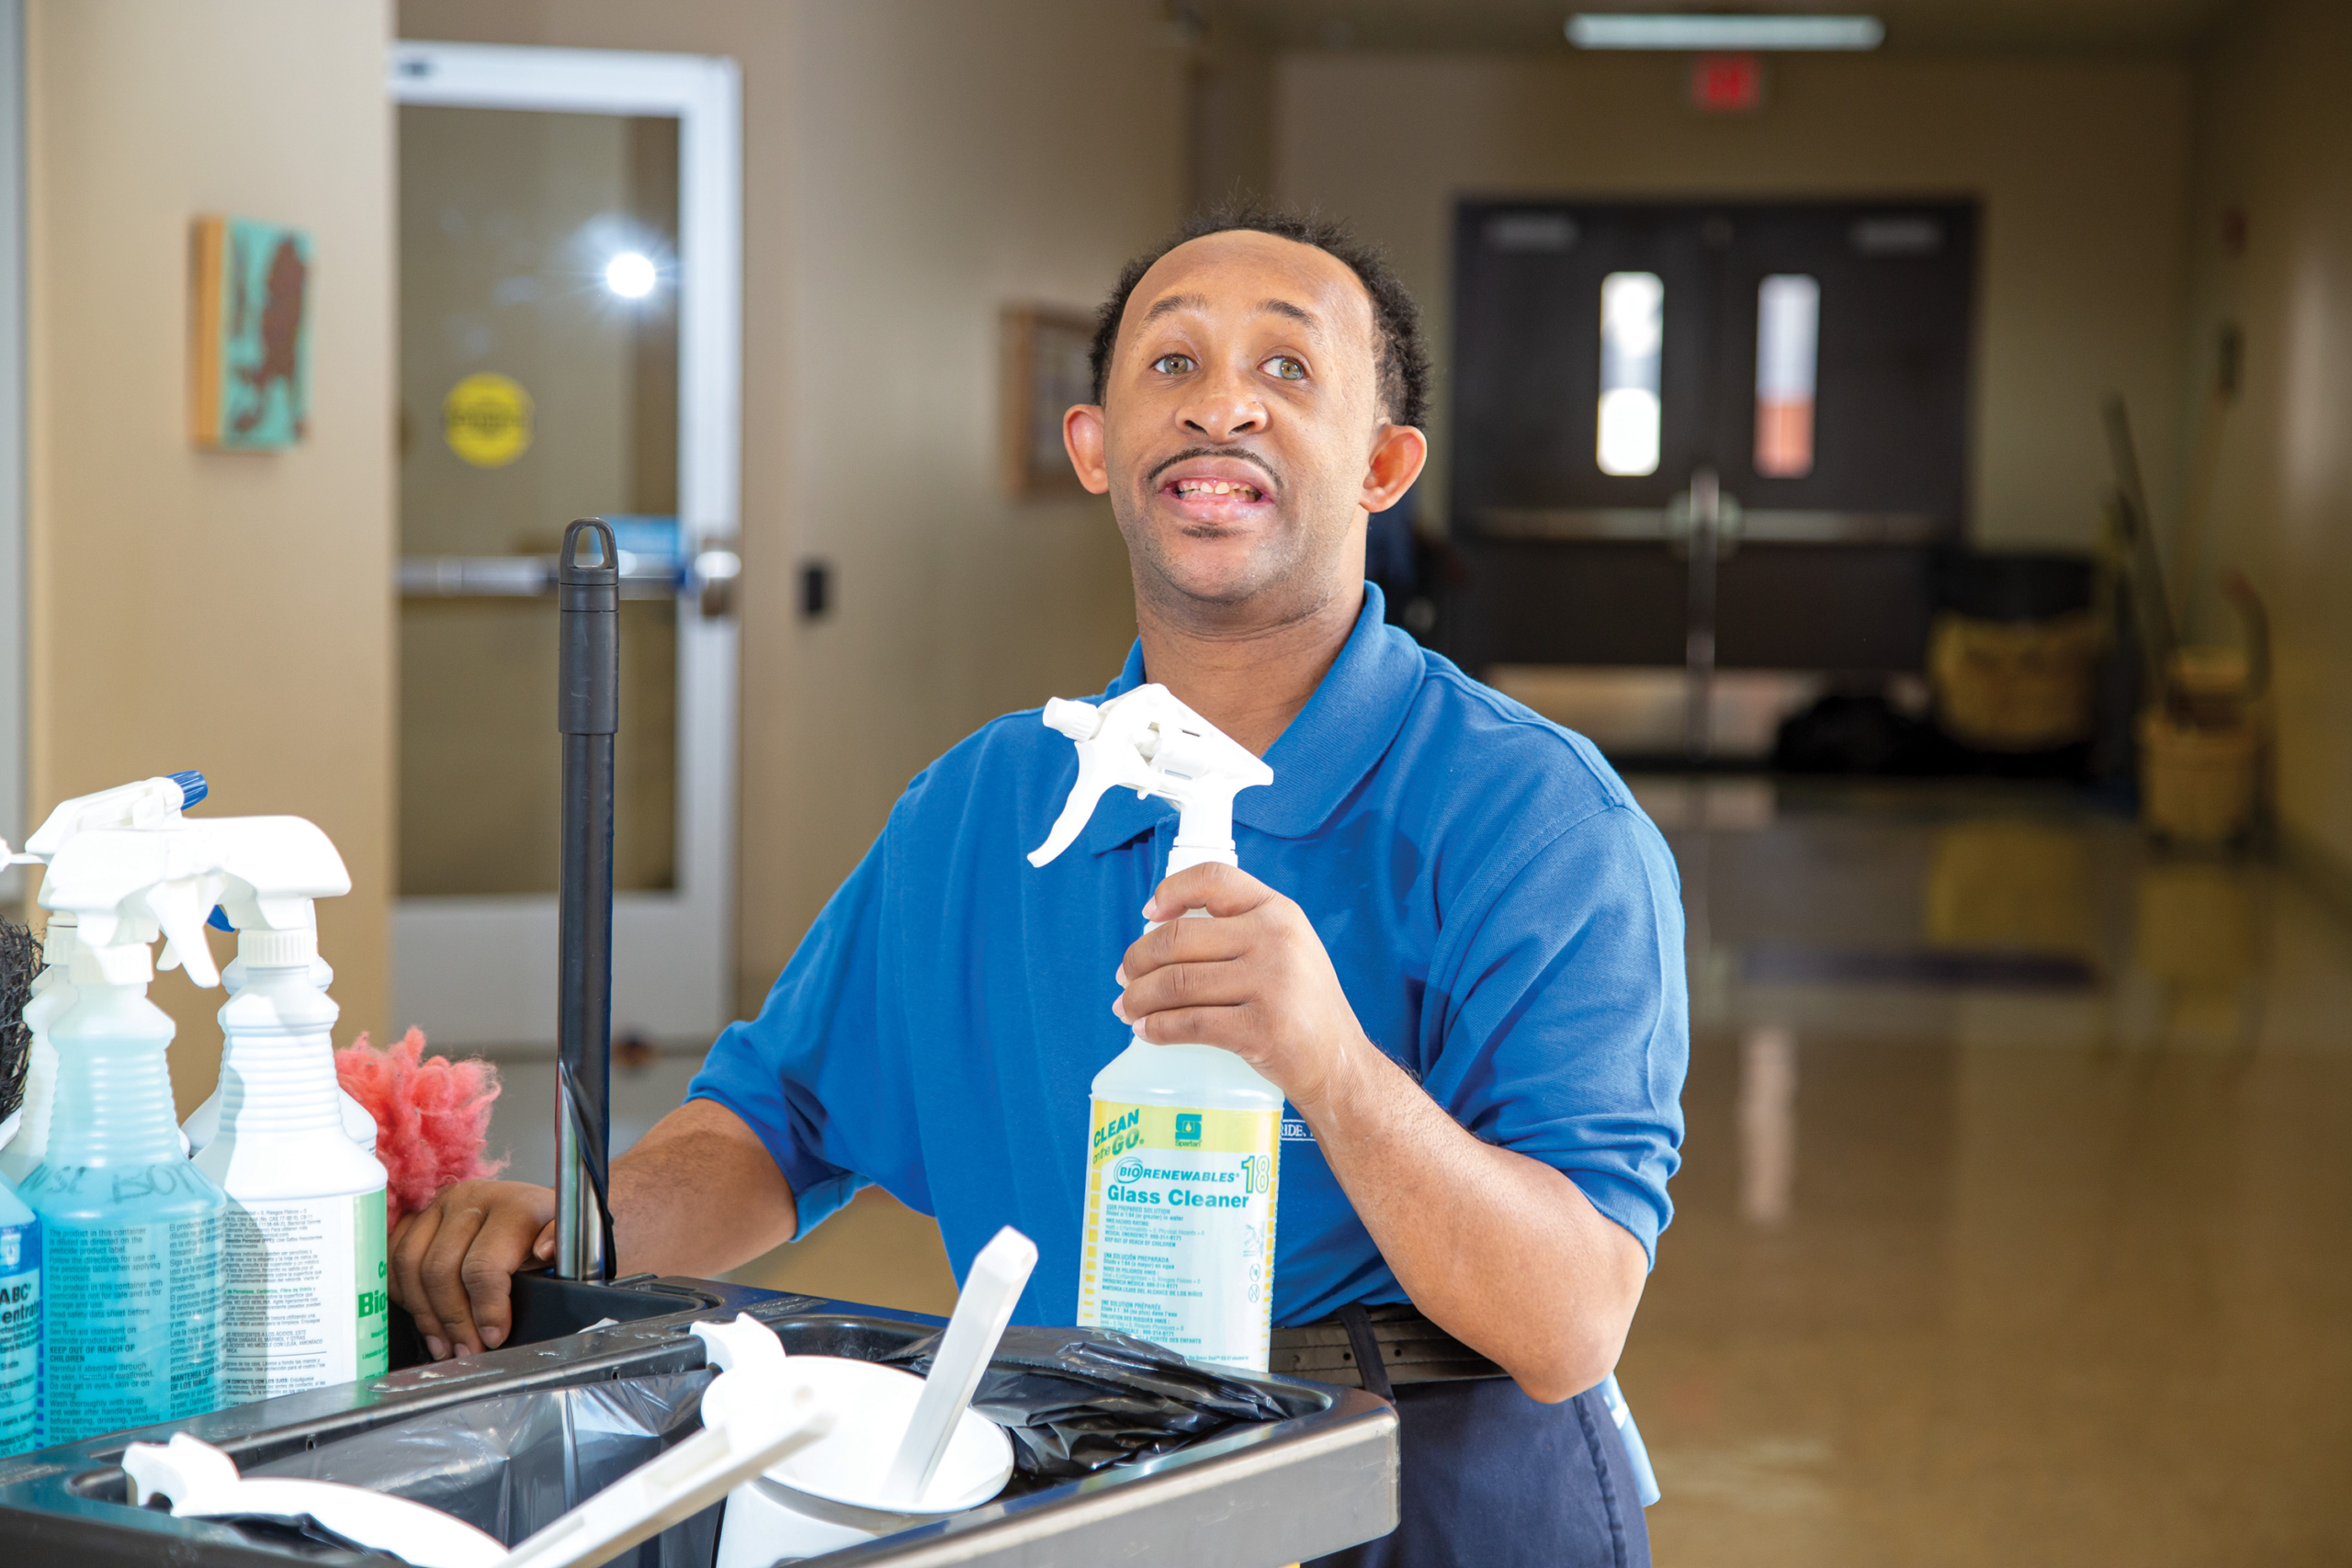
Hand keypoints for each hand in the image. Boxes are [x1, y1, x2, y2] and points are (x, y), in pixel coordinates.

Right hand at [389, 1179, 556, 1359]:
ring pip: (410, 1265)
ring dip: (425, 1314)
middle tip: (467, 1350)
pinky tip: (425, 1319)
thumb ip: (558, 1242)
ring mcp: (438, 1206)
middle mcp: (470, 1199)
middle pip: (440, 1270)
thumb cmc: (544, 1229)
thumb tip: (544, 1250)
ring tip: (445, 1345)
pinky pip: (393, 1258)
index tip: (493, 1337)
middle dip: (453, 1320)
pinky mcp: (417, 1216)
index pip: (484, 1265)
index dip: (486, 1309)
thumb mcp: (565, 1237)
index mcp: (511, 1205)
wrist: (527, 1207)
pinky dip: (404, 1294)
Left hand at [1113, 862, 1372, 1114]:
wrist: (1340, 1063)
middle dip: (1138, 960)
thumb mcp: (1287, 948)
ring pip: (1177, 983)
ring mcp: (1271, 984)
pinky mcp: (1261, 1029)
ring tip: (1127, 1008)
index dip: (1172, 891)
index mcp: (1278, 912)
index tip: (1148, 915)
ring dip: (1139, 997)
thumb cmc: (1302, 1006)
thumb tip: (1162, 931)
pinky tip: (1146, 1031)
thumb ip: (1240, 930)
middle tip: (1126, 977)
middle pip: (1179, 938)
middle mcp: (1275, 939)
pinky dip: (1158, 1028)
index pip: (1214, 879)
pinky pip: (1190, 1023)